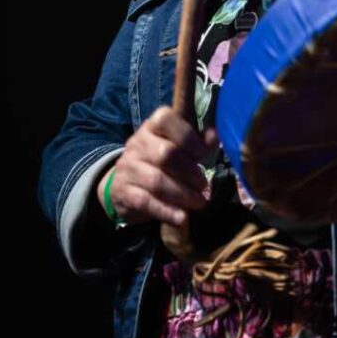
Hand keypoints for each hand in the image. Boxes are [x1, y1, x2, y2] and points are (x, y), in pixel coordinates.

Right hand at [97, 106, 218, 226]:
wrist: (122, 185)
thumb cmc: (157, 162)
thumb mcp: (175, 147)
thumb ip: (196, 142)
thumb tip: (213, 136)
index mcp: (151, 127)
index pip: (165, 119)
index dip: (188, 137)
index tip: (203, 154)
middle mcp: (137, 143)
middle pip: (165, 154)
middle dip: (190, 172)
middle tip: (203, 185)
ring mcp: (127, 168)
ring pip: (156, 181)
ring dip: (183, 194)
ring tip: (199, 202)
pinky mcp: (123, 192)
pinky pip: (146, 202)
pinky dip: (167, 211)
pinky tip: (182, 217)